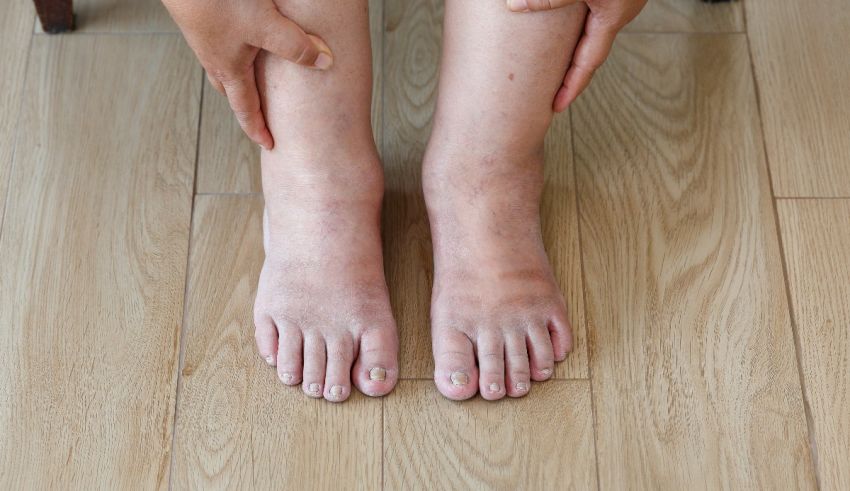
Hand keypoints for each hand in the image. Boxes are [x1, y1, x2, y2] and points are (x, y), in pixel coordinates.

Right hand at [162, 0, 332, 148]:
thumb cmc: (217, 1)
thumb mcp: (265, 25)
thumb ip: (295, 45)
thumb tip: (324, 63)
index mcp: (228, 69)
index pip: (246, 108)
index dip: (257, 128)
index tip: (268, 144)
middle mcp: (213, 57)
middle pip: (231, 90)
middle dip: (246, 105)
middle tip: (260, 116)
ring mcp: (205, 38)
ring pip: (224, 66)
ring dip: (238, 77)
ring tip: (253, 80)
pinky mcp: (202, 18)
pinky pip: (220, 45)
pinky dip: (233, 52)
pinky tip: (242, 39)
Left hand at [507, 0, 645, 110]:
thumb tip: (514, 6)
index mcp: (612, 17)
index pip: (588, 62)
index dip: (571, 86)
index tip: (556, 107)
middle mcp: (619, 10)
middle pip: (590, 48)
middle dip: (572, 70)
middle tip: (553, 90)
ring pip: (592, 28)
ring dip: (574, 44)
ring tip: (556, 60)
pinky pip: (592, 8)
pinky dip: (577, 21)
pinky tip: (566, 20)